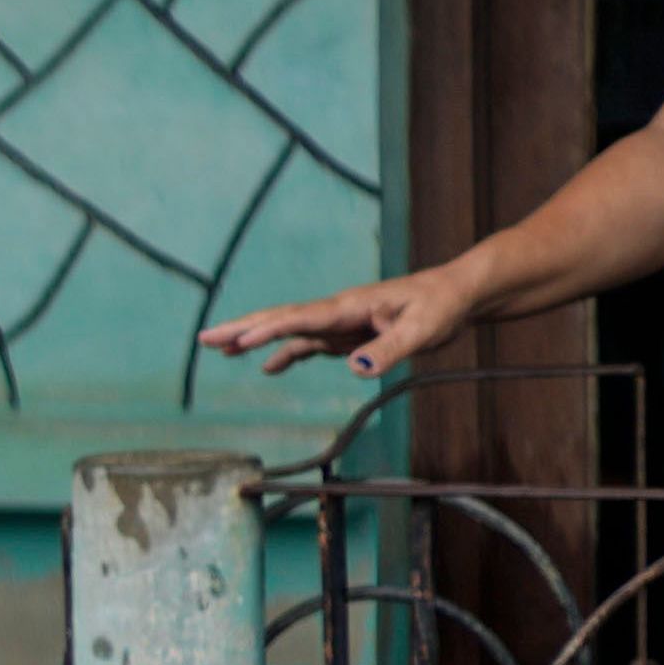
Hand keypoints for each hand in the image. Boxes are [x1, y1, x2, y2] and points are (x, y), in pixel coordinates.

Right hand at [199, 263, 488, 377]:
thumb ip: (387, 350)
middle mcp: (337, 312)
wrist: (458, 294)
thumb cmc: (442, 306)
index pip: (299, 318)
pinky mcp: (348, 334)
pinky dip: (284, 353)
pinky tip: (269, 368)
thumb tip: (353, 370)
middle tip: (205, 338)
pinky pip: (309, 344)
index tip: (237, 342)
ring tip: (218, 350)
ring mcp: (340, 323)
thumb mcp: (422, 331)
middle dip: (241, 329)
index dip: (267, 330)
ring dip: (253, 340)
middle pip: (280, 319)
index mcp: (349, 306)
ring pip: (288, 330)